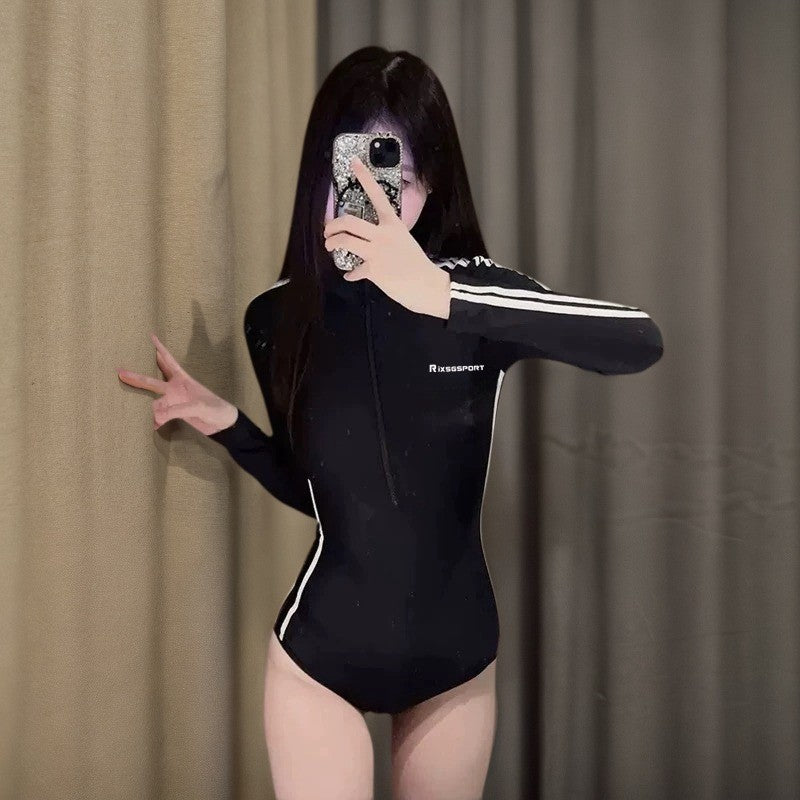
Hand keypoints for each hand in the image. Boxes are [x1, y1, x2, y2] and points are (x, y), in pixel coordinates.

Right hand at [116, 333, 237, 434]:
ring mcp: (174, 401)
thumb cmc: (215, 408)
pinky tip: (144, 424)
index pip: (168, 361)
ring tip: (125, 399)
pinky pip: (159, 416)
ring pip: (153, 399)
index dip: (159, 348)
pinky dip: (152, 420)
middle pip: (152, 381)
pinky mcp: (175, 414)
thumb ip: (177, 409)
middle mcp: (175, 388)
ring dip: (141, 400)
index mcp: (182, 380)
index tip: (149, 335)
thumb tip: (154, 414)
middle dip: (137, 376)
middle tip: (119, 370)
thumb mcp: (198, 407)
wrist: (224, 424)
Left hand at [323, 155, 450, 317]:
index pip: (377, 195)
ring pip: (344, 241)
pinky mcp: (374, 270)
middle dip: (333, 225)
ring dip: (332, 243)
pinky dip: (350, 274)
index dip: (364, 177)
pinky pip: (354, 270)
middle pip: (349, 222)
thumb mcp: (403, 241)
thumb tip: (369, 243)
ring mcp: (377, 252)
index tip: (354, 162)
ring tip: (330, 246)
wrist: (428, 284)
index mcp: (393, 223)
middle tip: (328, 230)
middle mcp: (383, 234)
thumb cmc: (416, 263)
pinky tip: (350, 275)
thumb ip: (386, 237)